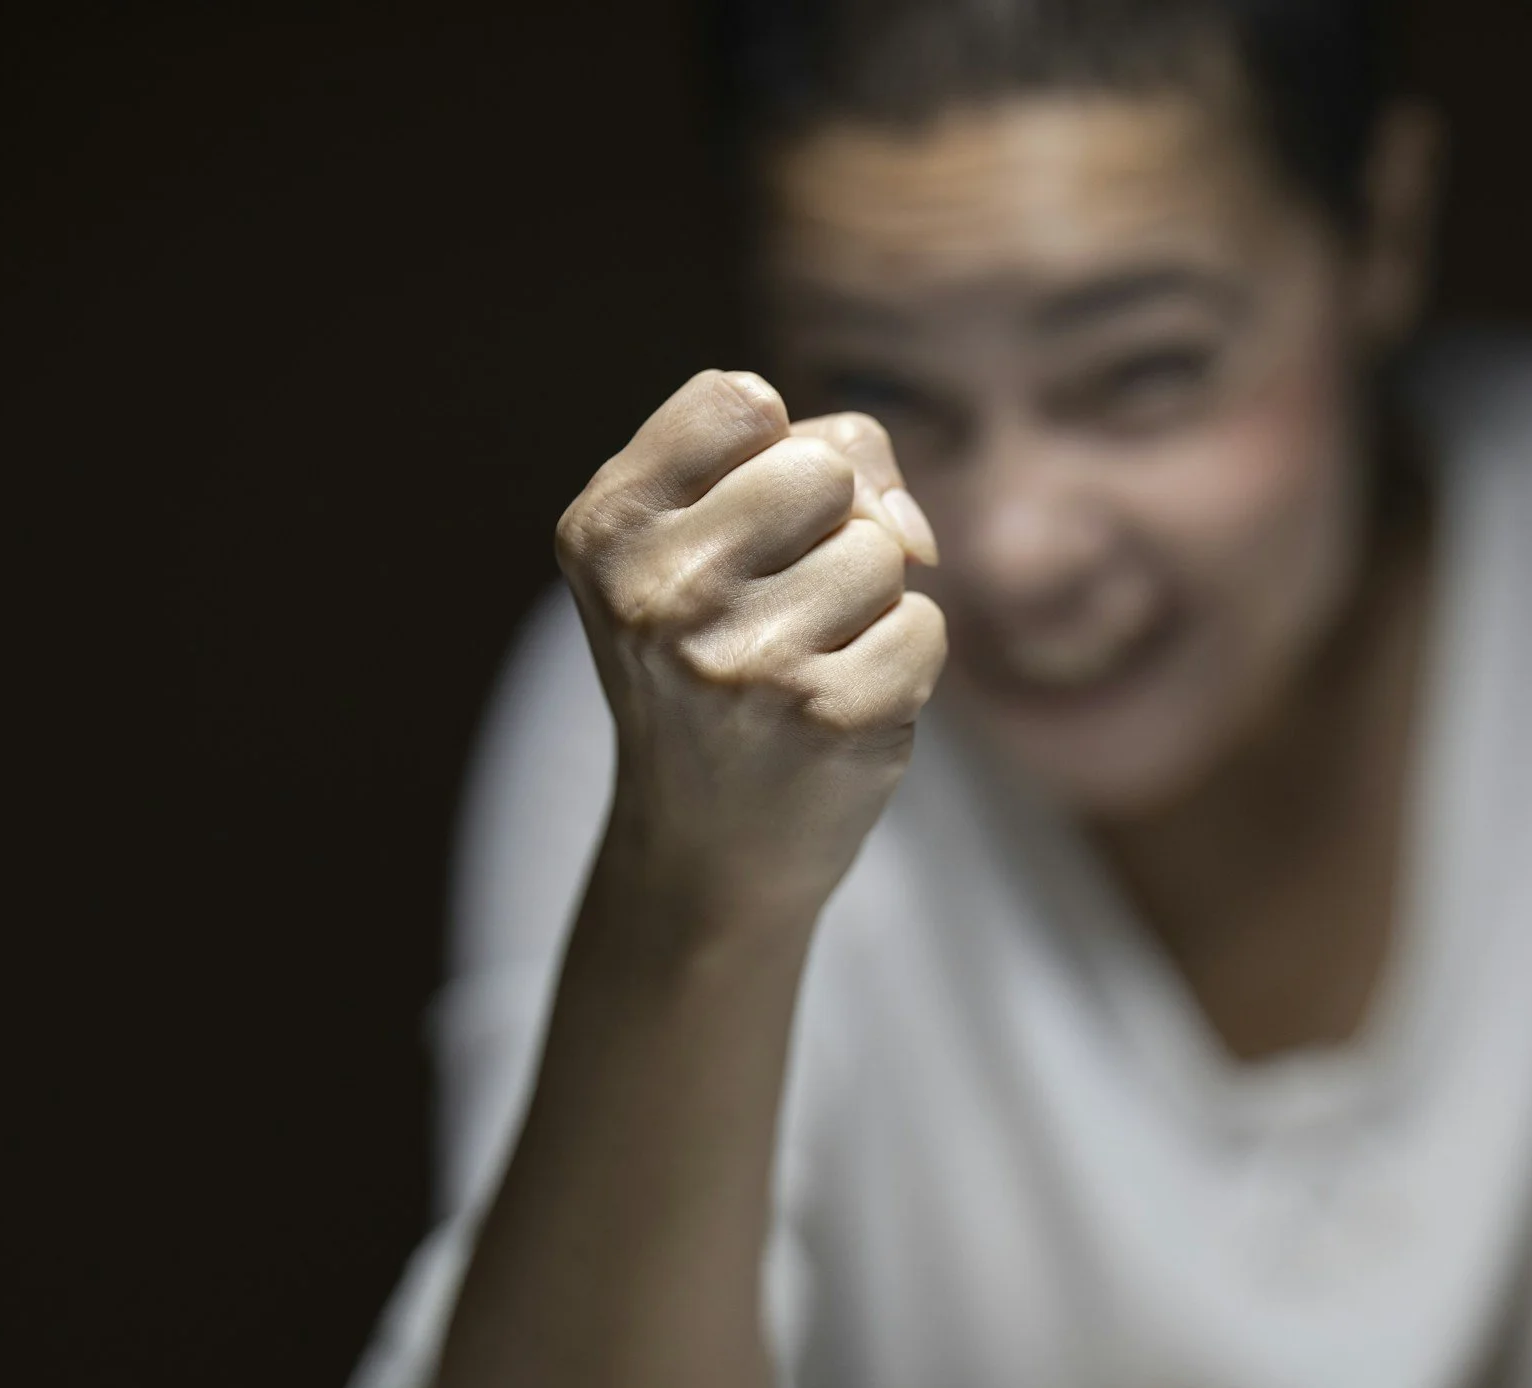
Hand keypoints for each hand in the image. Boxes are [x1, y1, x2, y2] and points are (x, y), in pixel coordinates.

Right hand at [555, 371, 946, 917]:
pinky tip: (841, 707)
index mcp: (607, 528)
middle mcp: (659, 592)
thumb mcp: (710, 540)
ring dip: (868, 602)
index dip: (771, 453)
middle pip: (823, 468)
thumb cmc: (721, 660)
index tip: (742, 527)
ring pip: (883, 548)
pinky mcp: (829, 717)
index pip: (738, 398)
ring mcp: (743, 660)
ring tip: (806, 661)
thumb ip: (818, 460)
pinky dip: (903, 663)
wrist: (708, 845)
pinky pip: (924, 625)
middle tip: (780, 607)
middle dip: (830, 527)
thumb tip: (913, 536)